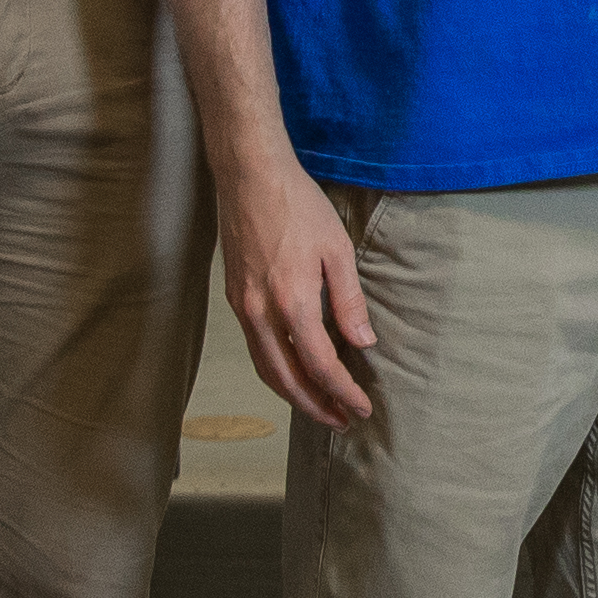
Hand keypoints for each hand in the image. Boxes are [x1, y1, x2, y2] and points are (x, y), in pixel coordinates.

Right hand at [216, 147, 380, 428]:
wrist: (250, 176)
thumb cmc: (297, 205)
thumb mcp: (336, 249)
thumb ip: (349, 301)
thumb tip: (363, 343)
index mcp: (291, 302)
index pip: (320, 365)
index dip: (342, 392)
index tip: (361, 407)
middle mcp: (261, 312)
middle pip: (287, 379)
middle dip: (316, 406)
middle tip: (341, 421)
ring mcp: (243, 306)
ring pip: (266, 368)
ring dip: (293, 394)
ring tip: (320, 406)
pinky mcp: (235, 297)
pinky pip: (255, 348)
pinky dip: (276, 369)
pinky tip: (293, 370)